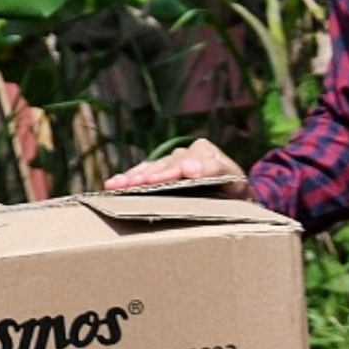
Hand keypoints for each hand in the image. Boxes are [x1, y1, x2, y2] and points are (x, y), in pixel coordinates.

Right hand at [106, 137, 249, 196]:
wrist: (230, 196)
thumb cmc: (234, 193)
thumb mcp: (236, 184)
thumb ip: (219, 173)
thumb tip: (190, 169)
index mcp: (208, 154)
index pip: (197, 161)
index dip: (186, 168)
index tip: (181, 172)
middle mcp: (187, 153)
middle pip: (170, 164)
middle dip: (153, 175)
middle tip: (137, 183)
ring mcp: (171, 161)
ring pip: (153, 168)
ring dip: (134, 177)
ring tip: (117, 184)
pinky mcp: (159, 170)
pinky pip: (143, 174)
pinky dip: (129, 179)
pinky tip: (113, 184)